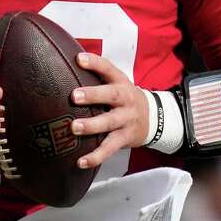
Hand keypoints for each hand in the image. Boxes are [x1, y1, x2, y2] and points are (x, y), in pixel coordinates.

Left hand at [69, 52, 149, 169]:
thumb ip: (97, 75)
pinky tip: (81, 161)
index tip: (79, 59)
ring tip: (74, 128)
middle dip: (93, 95)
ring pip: (110, 123)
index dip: (94, 63)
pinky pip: (110, 148)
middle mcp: (125, 100)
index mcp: (121, 82)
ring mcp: (126, 120)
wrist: (154, 119)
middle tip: (74, 96)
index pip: (108, 69)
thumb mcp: (117, 83)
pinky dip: (96, 156)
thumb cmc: (125, 98)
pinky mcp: (124, 138)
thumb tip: (67, 61)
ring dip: (92, 126)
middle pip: (112, 95)